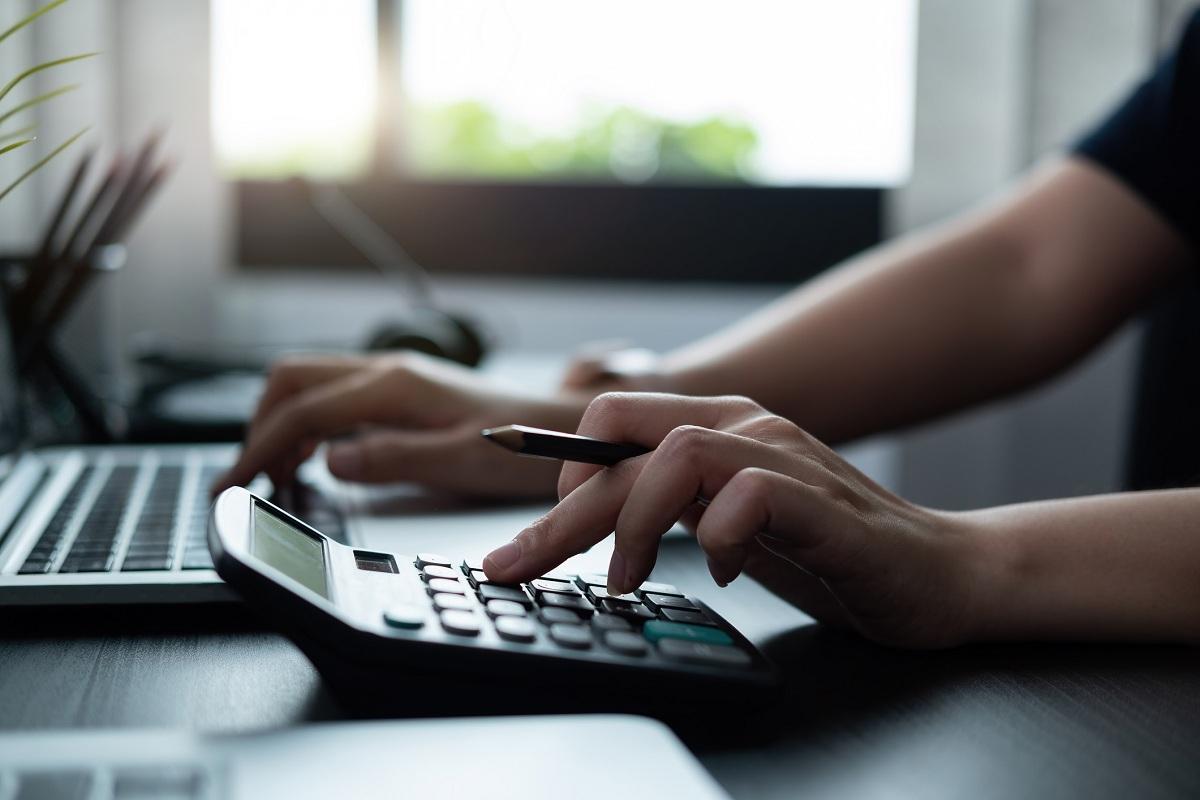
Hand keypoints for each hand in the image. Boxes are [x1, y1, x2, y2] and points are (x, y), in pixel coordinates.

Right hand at [213, 352, 588, 497]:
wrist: (560, 427)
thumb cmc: (520, 446)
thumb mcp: (460, 463)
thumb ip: (393, 459)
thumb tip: (330, 460)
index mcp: (395, 385)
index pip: (303, 411)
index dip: (259, 449)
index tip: (233, 485)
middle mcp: (387, 371)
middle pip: (292, 381)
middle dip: (258, 427)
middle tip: (250, 480)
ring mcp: (392, 378)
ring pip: (309, 386)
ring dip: (281, 426)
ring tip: (277, 477)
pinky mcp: (400, 392)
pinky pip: (335, 399)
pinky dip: (308, 427)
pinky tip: (315, 461)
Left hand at [483, 393, 985, 648]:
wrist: (940, 572)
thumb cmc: (829, 551)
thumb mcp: (727, 524)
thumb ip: (674, 505)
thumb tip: (595, 515)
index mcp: (719, 425)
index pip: (613, 420)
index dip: (559, 468)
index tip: (535, 530)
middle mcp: (747, 426)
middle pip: (624, 441)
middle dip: (560, 510)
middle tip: (521, 566)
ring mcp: (786, 457)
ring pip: (675, 456)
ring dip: (632, 523)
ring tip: (626, 580)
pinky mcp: (822, 502)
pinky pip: (746, 497)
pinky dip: (716, 537)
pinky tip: (722, 572)